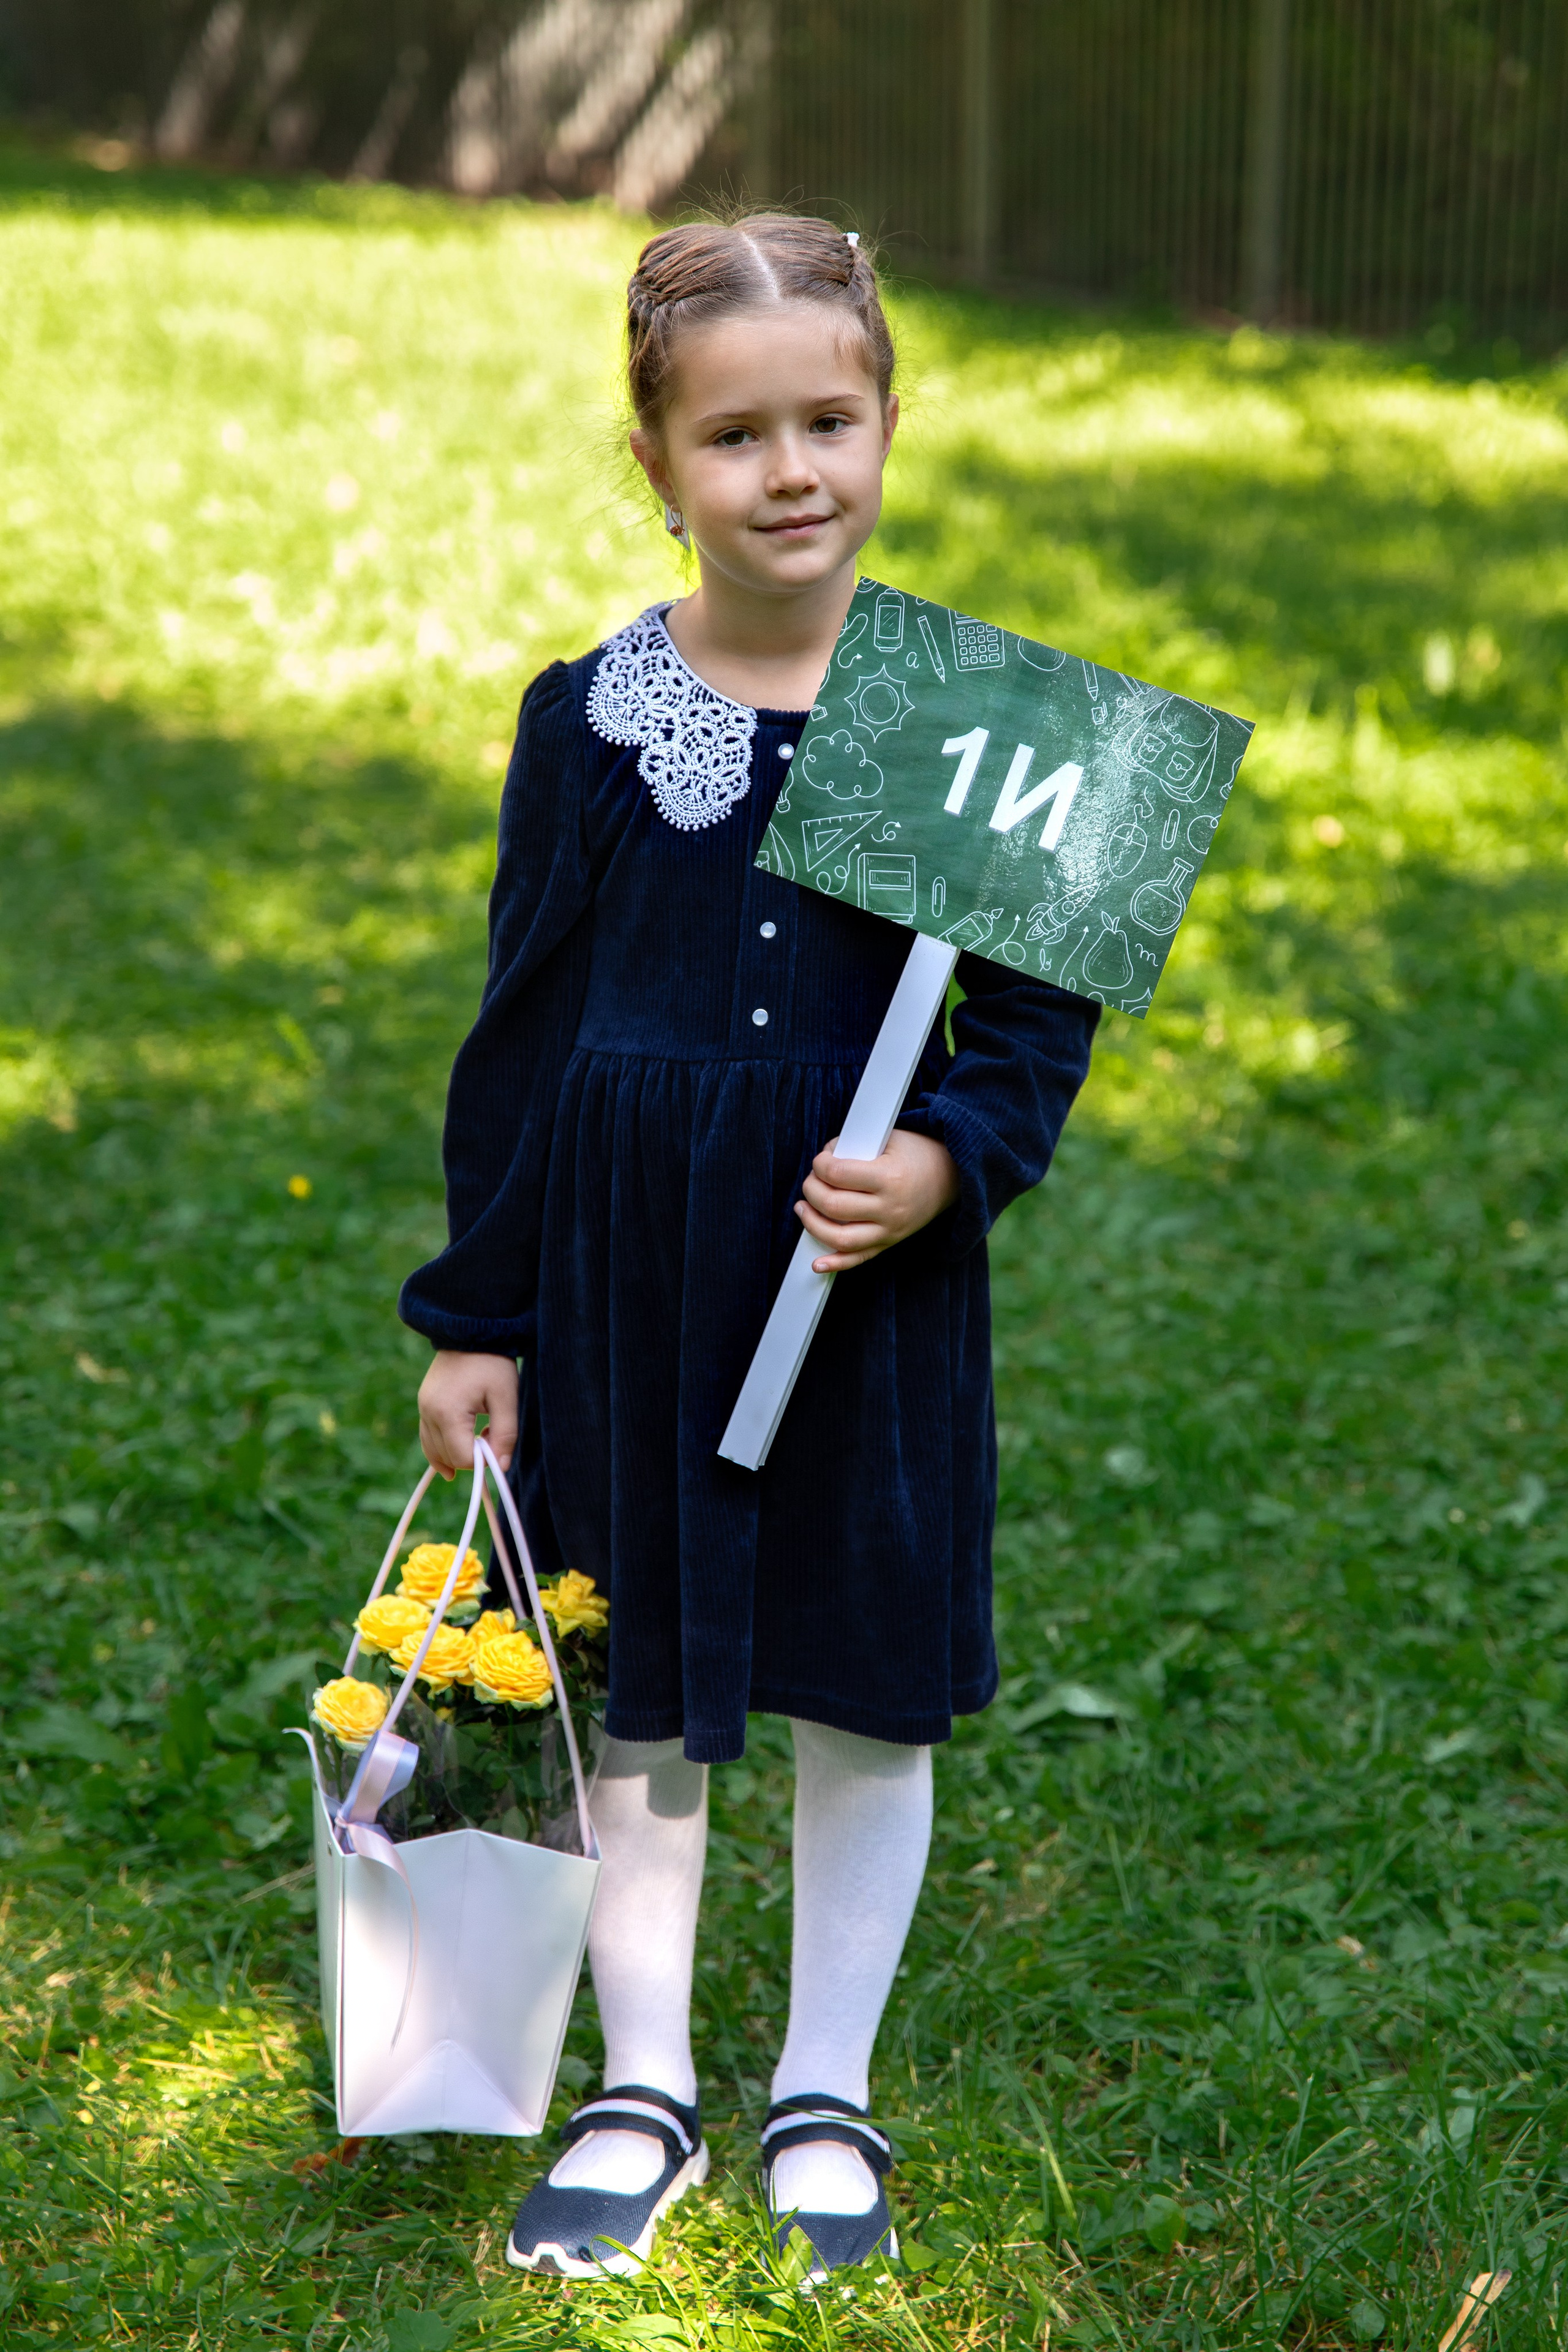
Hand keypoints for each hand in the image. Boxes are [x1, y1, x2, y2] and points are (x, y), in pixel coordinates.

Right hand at [417, 1350, 518, 1479]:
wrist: (471, 1331)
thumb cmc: (492, 1363)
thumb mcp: (506, 1398)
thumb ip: (505, 1435)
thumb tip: (502, 1467)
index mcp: (448, 1412)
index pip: (461, 1458)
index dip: (482, 1460)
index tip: (498, 1445)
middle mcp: (428, 1412)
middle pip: (446, 1457)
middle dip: (470, 1457)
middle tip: (492, 1438)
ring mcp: (422, 1408)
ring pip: (434, 1451)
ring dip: (457, 1454)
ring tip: (480, 1437)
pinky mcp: (424, 1404)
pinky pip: (427, 1437)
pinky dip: (441, 1447)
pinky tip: (456, 1455)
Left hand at [795, 1129, 959, 1272]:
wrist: (950, 1176)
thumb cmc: (915, 1154)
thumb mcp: (888, 1139)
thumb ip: (854, 1146)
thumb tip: (823, 1162)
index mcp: (890, 1177)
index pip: (838, 1174)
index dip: (820, 1164)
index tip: (820, 1160)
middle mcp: (889, 1208)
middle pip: (834, 1206)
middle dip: (811, 1190)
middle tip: (811, 1180)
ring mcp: (890, 1230)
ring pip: (840, 1238)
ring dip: (812, 1224)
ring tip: (803, 1208)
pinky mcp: (888, 1243)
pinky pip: (858, 1259)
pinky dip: (835, 1263)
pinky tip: (816, 1263)